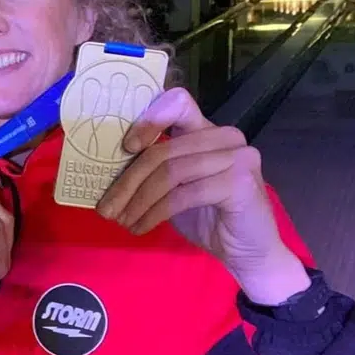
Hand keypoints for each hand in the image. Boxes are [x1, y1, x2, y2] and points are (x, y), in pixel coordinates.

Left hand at [96, 87, 308, 303]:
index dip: (149, 119)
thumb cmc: (208, 217)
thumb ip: (154, 170)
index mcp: (207, 130)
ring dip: (138, 201)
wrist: (248, 252)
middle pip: (163, 150)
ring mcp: (237, 157)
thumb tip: (107, 169)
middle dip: (127, 182)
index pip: (178, 102)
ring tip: (122, 221)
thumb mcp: (174, 188)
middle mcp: (225, 137)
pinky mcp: (240, 182)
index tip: (126, 147)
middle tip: (106, 209)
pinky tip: (141, 227)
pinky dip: (155, 213)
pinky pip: (183, 195)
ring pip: (170, 172)